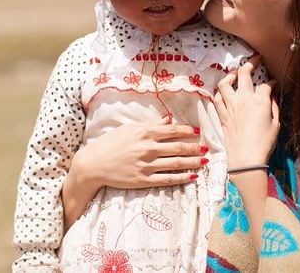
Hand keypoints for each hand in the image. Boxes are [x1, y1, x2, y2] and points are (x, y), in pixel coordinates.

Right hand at [70, 115, 205, 189]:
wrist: (93, 164)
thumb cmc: (110, 144)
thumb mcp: (129, 129)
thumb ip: (151, 125)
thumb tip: (168, 119)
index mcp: (144, 133)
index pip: (172, 131)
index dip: (188, 132)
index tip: (198, 132)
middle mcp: (147, 148)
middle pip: (178, 147)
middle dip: (194, 147)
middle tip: (206, 148)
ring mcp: (146, 165)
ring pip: (176, 163)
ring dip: (193, 162)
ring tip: (204, 161)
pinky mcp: (143, 180)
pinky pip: (167, 179)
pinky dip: (182, 177)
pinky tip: (192, 176)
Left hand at [213, 55, 279, 166]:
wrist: (246, 157)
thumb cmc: (264, 143)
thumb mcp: (276, 124)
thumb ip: (274, 107)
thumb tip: (272, 97)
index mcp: (259, 101)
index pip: (266, 84)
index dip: (271, 82)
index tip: (274, 84)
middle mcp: (243, 99)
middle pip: (244, 74)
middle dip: (250, 63)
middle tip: (254, 60)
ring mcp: (230, 106)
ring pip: (225, 83)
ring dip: (230, 75)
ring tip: (235, 73)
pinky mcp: (222, 114)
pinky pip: (218, 98)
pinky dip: (220, 92)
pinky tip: (224, 91)